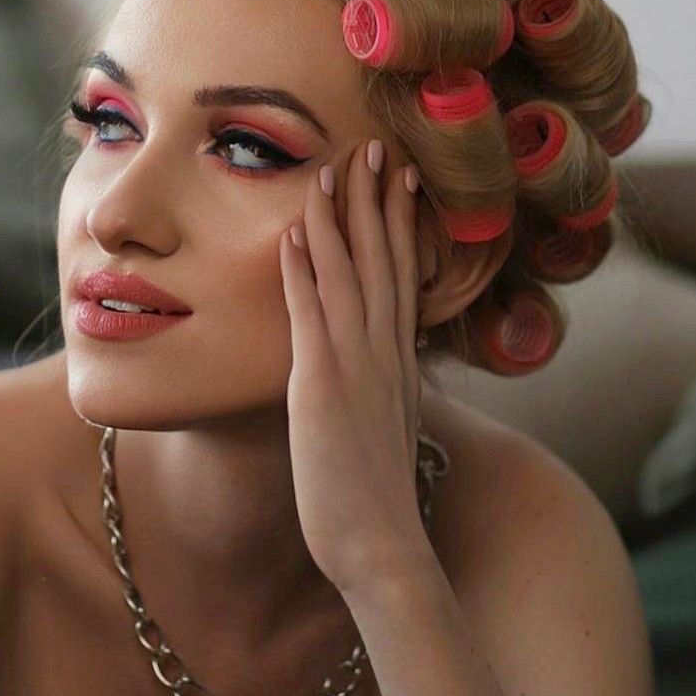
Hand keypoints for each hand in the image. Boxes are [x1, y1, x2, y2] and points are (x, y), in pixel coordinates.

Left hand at [277, 137, 429, 592]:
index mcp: (400, 363)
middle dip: (378, 200)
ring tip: (331, 167)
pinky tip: (293, 232)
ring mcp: (357, 366)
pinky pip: (312, 313)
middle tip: (375, 148)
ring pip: (350, 272)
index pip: (403, 275)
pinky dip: (302, 269)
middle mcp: (386, 354)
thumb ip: (376, 393)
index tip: (400, 179)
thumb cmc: (374, 501)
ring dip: (339, 216)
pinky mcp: (324, 386)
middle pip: (385, 259)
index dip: (400, 224)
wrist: (382, 547)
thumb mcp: (382, 431)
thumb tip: (365, 377)